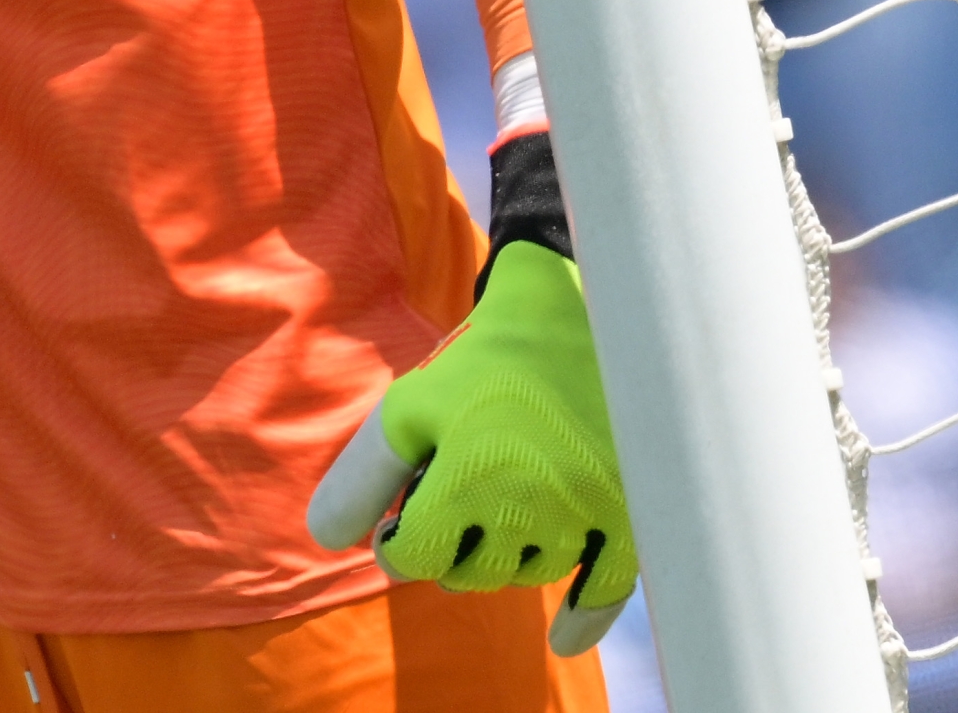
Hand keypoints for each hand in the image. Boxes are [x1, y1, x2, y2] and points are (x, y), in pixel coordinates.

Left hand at [308, 240, 635, 656]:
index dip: (397, 545)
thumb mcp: (407, 410)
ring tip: (494, 516)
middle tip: (449, 514)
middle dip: (448, 550)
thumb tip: (328, 538)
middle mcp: (532, 505)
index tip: (399, 527)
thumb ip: (364, 477)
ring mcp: (586, 513)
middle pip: (471, 573)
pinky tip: (562, 636)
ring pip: (527, 573)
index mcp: (470, 478)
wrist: (575, 320)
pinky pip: (607, 587)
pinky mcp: (629, 513)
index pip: (415, 558)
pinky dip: (583, 616)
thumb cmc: (479, 367)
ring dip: (503, 558)